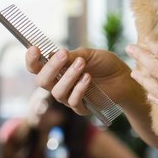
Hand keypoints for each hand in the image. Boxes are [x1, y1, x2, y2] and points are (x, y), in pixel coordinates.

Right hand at [25, 47, 140, 115]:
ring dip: (68, 76)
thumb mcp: (90, 54)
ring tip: (82, 64)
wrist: (125, 78)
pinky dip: (79, 88)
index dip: (32, 60)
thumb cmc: (106, 64)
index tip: (35, 49)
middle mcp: (59, 85)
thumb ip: (74, 56)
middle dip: (51, 67)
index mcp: (58, 70)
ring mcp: (69, 97)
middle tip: (63, 55)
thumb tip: (55, 55)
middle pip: (42, 81)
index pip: (36, 68)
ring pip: (57, 92)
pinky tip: (88, 78)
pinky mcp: (82, 108)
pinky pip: (73, 101)